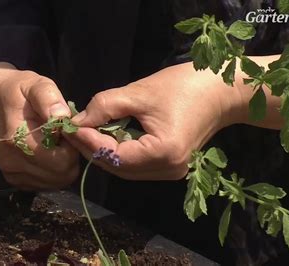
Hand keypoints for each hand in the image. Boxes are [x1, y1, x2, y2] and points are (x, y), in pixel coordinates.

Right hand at [0, 63, 78, 189]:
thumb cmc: (14, 89)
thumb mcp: (34, 83)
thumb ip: (49, 98)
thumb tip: (62, 117)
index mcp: (18, 140)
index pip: (62, 162)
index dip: (74, 146)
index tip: (68, 129)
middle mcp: (13, 163)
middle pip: (61, 176)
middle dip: (71, 156)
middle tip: (64, 136)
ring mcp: (12, 174)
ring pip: (56, 182)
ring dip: (63, 165)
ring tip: (55, 142)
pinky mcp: (14, 179)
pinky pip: (45, 184)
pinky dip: (52, 171)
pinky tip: (47, 152)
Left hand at [66, 62, 245, 180]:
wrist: (221, 92)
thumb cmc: (184, 85)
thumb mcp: (139, 92)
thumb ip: (105, 107)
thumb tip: (77, 121)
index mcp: (163, 154)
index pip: (113, 155)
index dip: (87, 140)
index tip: (67, 125)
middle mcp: (166, 171)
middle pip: (116, 166)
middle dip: (90, 147)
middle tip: (70, 129)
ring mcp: (169, 172)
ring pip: (123, 167)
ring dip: (101, 150)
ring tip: (83, 131)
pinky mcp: (168, 166)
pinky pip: (134, 164)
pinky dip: (116, 151)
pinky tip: (105, 135)